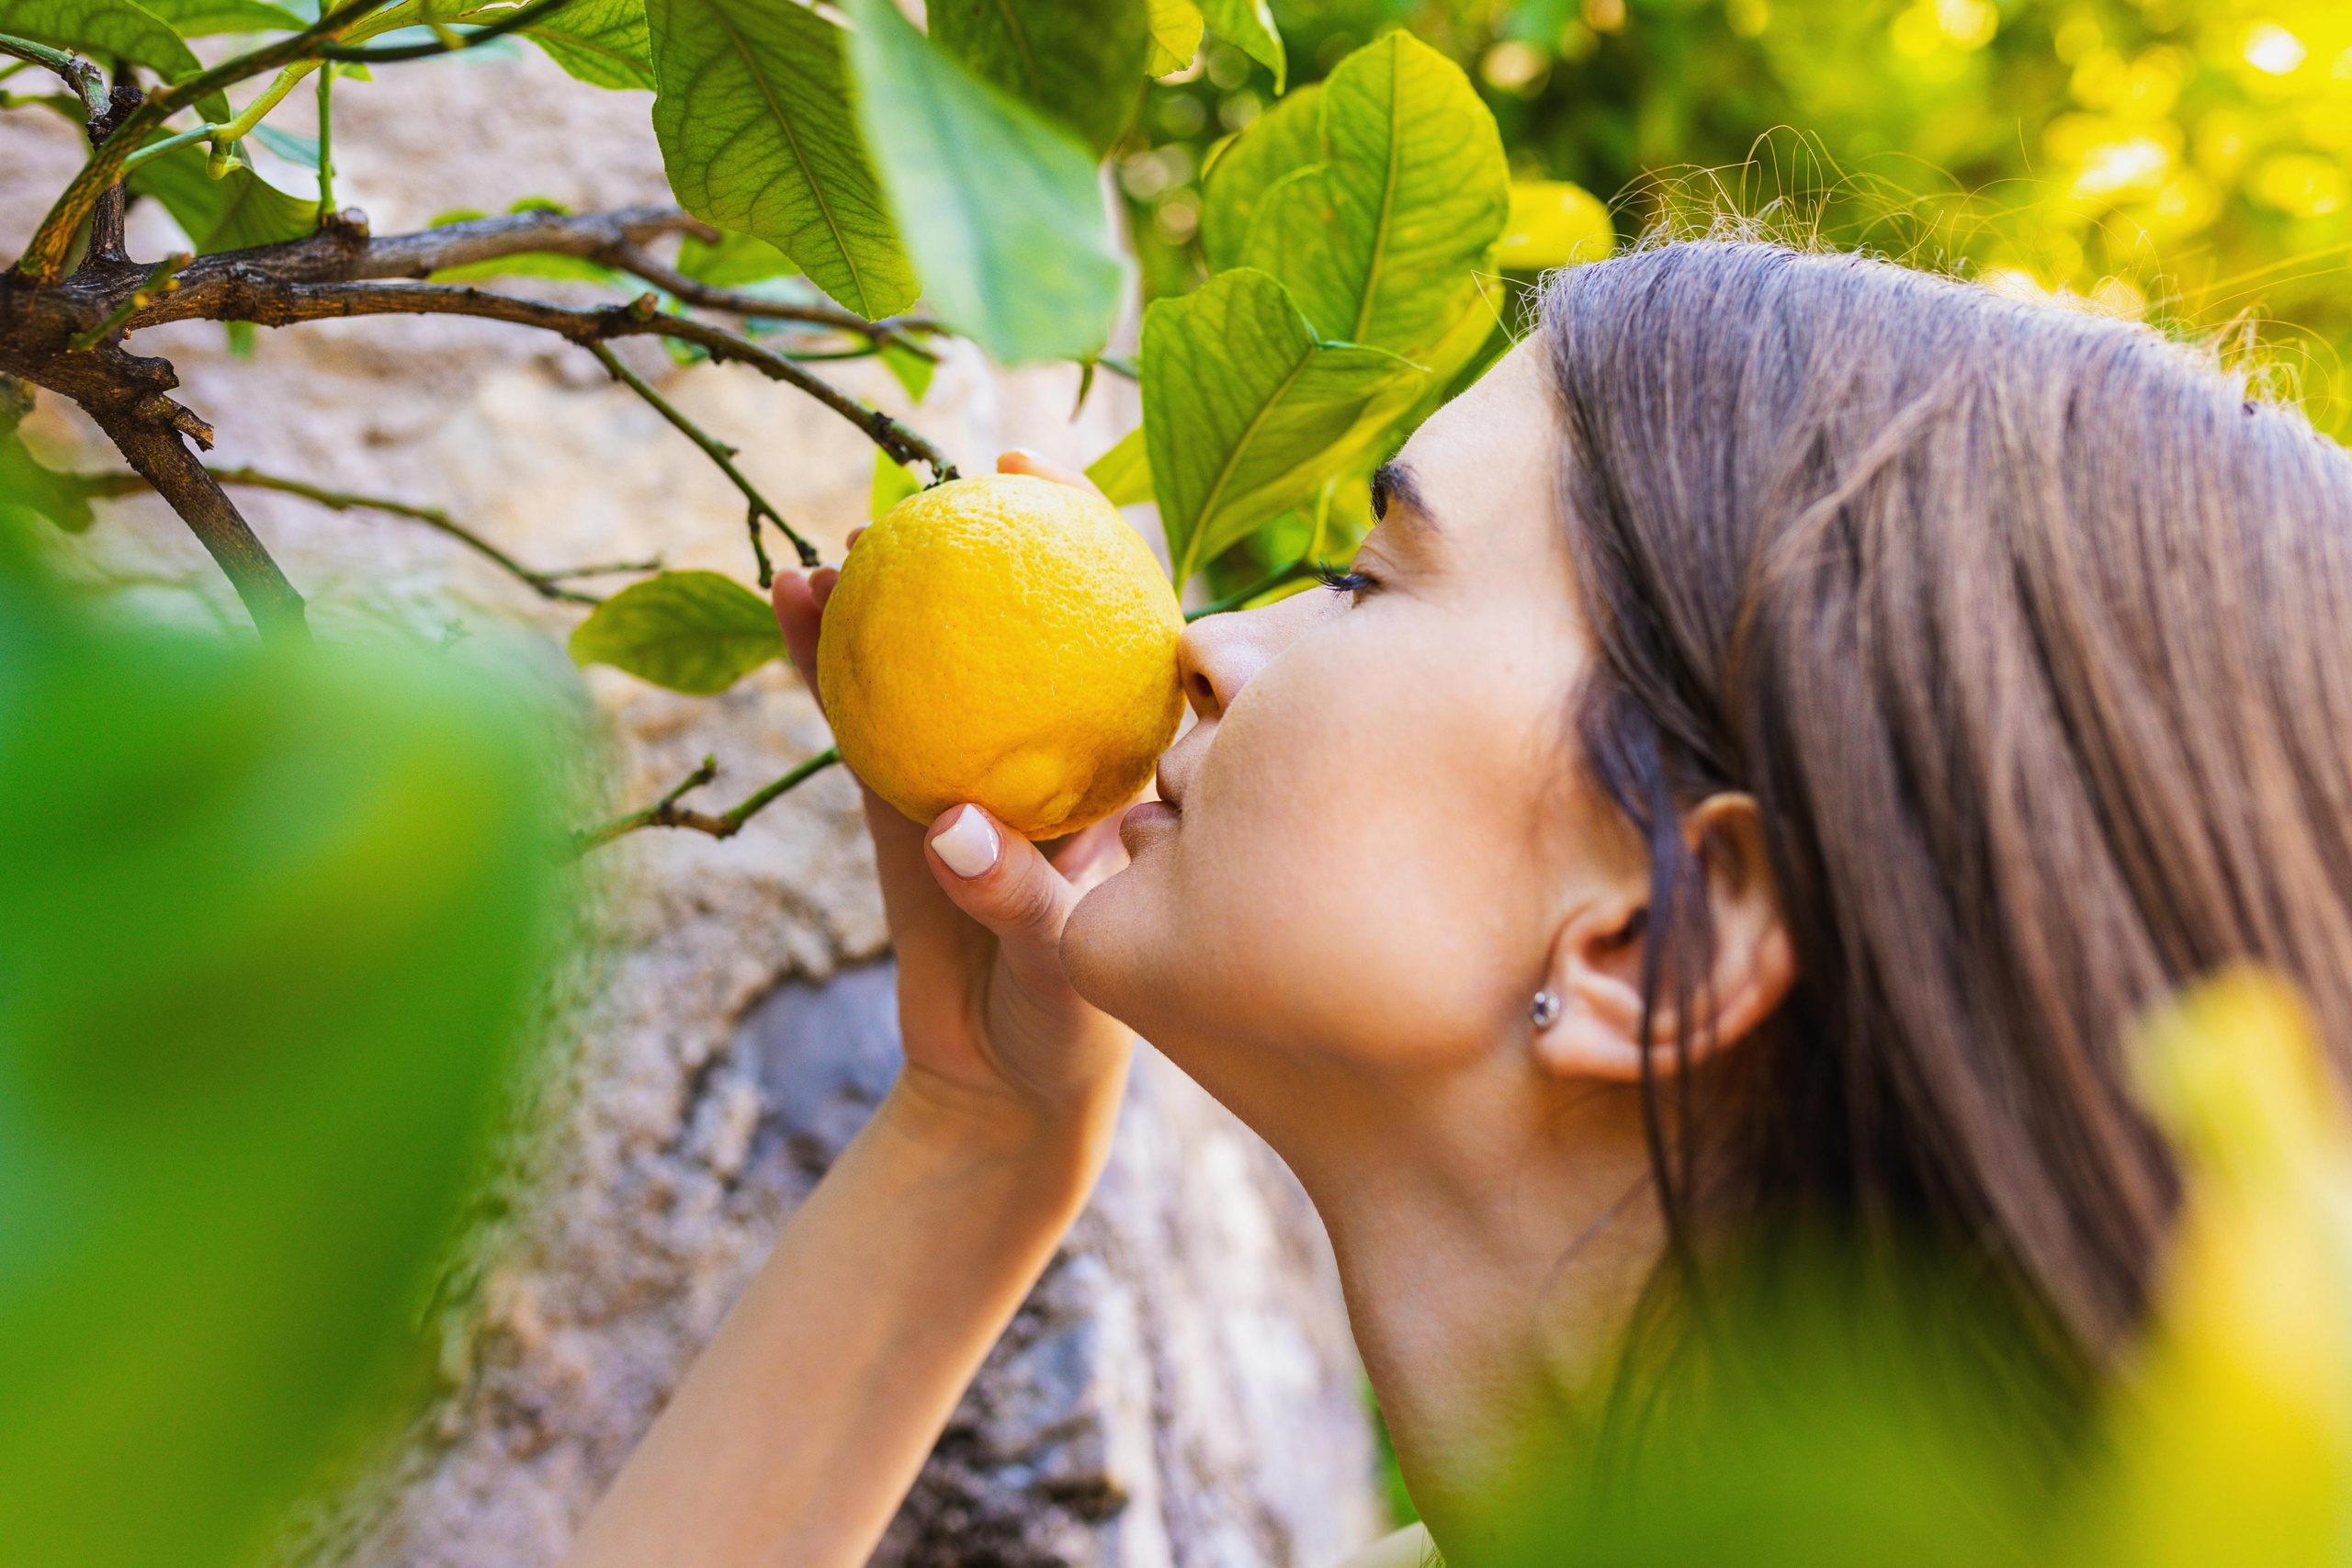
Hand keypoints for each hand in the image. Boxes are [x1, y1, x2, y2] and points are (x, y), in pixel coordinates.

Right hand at [773, 449, 1137, 1152]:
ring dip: (878, 601)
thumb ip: (1018, 895)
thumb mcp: (1069, 966)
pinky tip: (792, 607)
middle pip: (1010, 618)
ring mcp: (967, 767)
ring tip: (832, 546)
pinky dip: (826, 668)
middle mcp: (1044, 747)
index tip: (1037, 471)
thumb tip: (953, 825)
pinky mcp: (900, 807)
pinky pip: (861, 724)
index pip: (1112, 622)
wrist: (1004, 1088)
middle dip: (969, 538)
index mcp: (1115, 763)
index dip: (1085, 534)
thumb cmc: (1073, 1028)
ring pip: (924, 663)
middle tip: (929, 473)